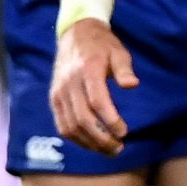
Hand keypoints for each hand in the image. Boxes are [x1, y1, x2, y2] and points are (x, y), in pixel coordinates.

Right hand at [50, 19, 134, 155]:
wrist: (75, 35)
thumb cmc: (103, 46)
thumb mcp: (119, 52)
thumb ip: (125, 69)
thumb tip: (132, 85)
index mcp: (87, 70)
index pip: (96, 100)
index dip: (110, 119)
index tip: (124, 132)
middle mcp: (69, 83)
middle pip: (82, 118)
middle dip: (101, 138)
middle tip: (119, 148)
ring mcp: (59, 92)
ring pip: (70, 126)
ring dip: (89, 142)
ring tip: (109, 150)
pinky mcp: (54, 99)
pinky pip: (62, 124)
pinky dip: (76, 138)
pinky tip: (92, 144)